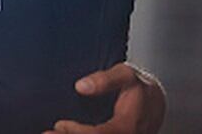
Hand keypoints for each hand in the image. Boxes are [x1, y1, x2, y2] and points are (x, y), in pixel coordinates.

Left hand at [44, 62, 166, 133]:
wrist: (155, 102)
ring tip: (50, 133)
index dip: (80, 132)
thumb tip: (80, 86)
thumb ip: (106, 79)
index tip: (60, 124)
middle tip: (47, 133)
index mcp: (128, 125)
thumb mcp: (126, 75)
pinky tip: (62, 132)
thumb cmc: (138, 87)